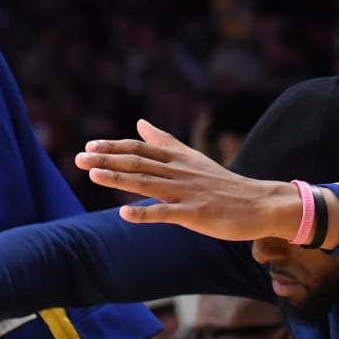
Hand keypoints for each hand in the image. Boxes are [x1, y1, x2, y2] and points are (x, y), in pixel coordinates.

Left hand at [77, 120, 301, 240]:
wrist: (261, 204)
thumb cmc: (222, 183)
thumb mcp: (192, 158)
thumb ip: (165, 141)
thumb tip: (141, 123)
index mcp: (178, 159)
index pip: (140, 149)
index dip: (114, 147)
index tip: (89, 146)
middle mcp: (179, 172)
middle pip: (139, 163)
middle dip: (107, 160)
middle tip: (78, 158)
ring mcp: (187, 193)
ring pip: (148, 184)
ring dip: (119, 179)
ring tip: (93, 174)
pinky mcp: (196, 214)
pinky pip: (167, 214)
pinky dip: (145, 214)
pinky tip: (124, 214)